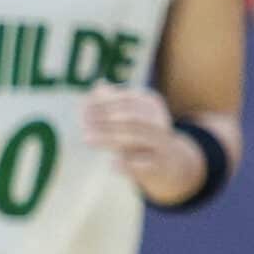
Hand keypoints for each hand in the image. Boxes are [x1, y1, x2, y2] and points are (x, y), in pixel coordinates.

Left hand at [80, 85, 205, 205]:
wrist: (171, 163)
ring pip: (136, 139)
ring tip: (86, 139)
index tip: (82, 109)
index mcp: (152, 105)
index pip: (128, 100)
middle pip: (131, 119)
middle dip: (105, 121)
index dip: (104, 103)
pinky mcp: (161, 166)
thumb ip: (114, 102)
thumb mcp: (129, 116)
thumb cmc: (142, 134)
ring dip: (108, 138)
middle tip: (83, 125)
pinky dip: (128, 164)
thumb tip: (97, 86)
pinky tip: (111, 164)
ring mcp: (162, 145)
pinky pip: (144, 165)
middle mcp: (160, 123)